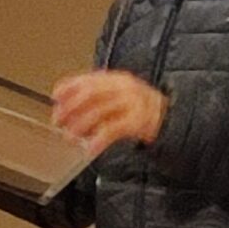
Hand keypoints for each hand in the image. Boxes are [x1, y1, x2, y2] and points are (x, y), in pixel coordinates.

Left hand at [51, 69, 166, 156]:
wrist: (173, 119)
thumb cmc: (143, 109)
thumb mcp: (121, 96)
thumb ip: (98, 97)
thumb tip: (68, 104)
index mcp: (118, 79)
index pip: (88, 79)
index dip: (69, 87)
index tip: (55, 96)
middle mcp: (125, 87)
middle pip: (90, 94)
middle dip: (70, 108)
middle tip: (58, 120)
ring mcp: (132, 103)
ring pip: (98, 111)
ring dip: (80, 125)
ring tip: (70, 136)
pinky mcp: (138, 121)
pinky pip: (112, 130)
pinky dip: (98, 140)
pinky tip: (90, 148)